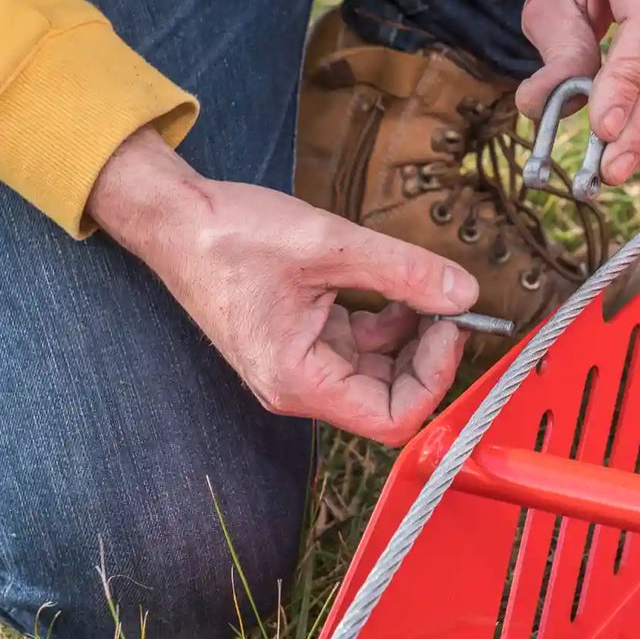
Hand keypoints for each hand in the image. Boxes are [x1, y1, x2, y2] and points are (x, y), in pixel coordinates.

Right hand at [87, 128, 478, 445]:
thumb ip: (403, 271)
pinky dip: (387, 319)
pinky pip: (359, 344)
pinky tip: (396, 283)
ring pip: (378, 370)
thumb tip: (464, 292)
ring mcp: (301, 363)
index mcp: (299, 380)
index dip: (434, 378)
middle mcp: (299, 385)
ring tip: (425, 287)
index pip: (391, 418)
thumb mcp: (329, 244)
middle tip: (450, 303)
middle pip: (389, 397)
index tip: (451, 325)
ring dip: (411, 334)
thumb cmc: (231, 236)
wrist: (176, 220)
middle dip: (428, 354)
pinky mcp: (301, 339)